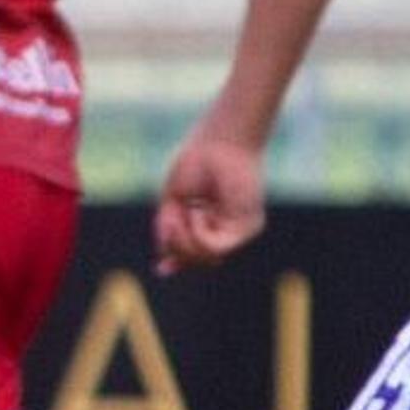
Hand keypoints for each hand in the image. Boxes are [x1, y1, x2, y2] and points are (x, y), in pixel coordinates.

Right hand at [152, 127, 265, 275]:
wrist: (219, 141)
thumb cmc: (195, 163)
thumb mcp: (173, 203)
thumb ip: (170, 233)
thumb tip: (163, 267)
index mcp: (208, 221)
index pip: (191, 253)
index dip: (176, 261)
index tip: (161, 268)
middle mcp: (225, 228)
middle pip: (194, 259)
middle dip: (175, 246)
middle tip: (169, 221)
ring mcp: (237, 229)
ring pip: (204, 258)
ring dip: (185, 240)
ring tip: (184, 212)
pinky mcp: (247, 227)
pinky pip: (215, 247)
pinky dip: (199, 234)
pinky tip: (197, 211)